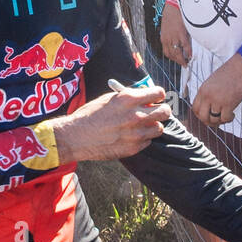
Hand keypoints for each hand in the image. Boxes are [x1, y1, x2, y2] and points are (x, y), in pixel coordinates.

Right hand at [54, 84, 171, 161]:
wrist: (75, 137)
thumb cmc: (89, 116)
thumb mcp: (109, 99)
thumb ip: (129, 98)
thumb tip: (144, 98)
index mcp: (128, 99)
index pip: (158, 93)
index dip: (158, 95)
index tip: (156, 98)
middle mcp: (135, 115)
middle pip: (165, 112)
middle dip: (162, 110)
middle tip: (155, 112)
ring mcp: (135, 133)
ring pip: (159, 128)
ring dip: (152, 126)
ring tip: (141, 125)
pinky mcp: (133, 148)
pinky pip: (148, 142)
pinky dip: (143, 139)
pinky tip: (130, 136)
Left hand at [160, 0, 190, 66]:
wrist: (173, 6)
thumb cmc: (171, 15)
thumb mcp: (167, 27)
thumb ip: (171, 36)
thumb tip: (177, 42)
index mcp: (163, 38)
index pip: (167, 52)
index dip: (172, 58)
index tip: (177, 60)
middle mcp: (167, 40)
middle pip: (172, 55)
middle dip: (178, 61)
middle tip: (184, 64)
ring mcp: (174, 38)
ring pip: (178, 53)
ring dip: (183, 59)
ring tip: (187, 62)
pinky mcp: (181, 34)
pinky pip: (185, 47)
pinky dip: (188, 52)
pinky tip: (191, 55)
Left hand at [191, 53, 241, 126]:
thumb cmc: (230, 72)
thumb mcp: (212, 81)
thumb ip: (208, 93)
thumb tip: (209, 107)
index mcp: (202, 89)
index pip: (195, 108)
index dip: (201, 115)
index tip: (208, 116)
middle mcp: (208, 96)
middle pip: (202, 117)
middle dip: (209, 122)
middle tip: (217, 121)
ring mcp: (217, 100)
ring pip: (214, 119)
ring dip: (220, 121)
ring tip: (227, 116)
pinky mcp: (228, 104)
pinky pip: (225, 118)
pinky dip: (229, 119)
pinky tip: (233, 114)